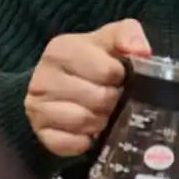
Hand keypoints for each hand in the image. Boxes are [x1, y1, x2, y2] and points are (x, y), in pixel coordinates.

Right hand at [25, 19, 150, 156]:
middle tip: (113, 98)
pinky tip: (88, 132)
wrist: (63, 82)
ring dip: (100, 121)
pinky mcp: (40, 132)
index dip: (120, 76)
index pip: (106, 71)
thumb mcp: (111, 39)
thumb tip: (142, 51)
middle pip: (97, 99)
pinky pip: (68, 143)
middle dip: (112, 101)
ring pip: (83, 121)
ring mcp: (37, 106)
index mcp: (61, 50)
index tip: (118, 77)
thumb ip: (128, 35)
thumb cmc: (93, 60)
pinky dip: (84, 141)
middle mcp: (43, 77)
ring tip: (101, 113)